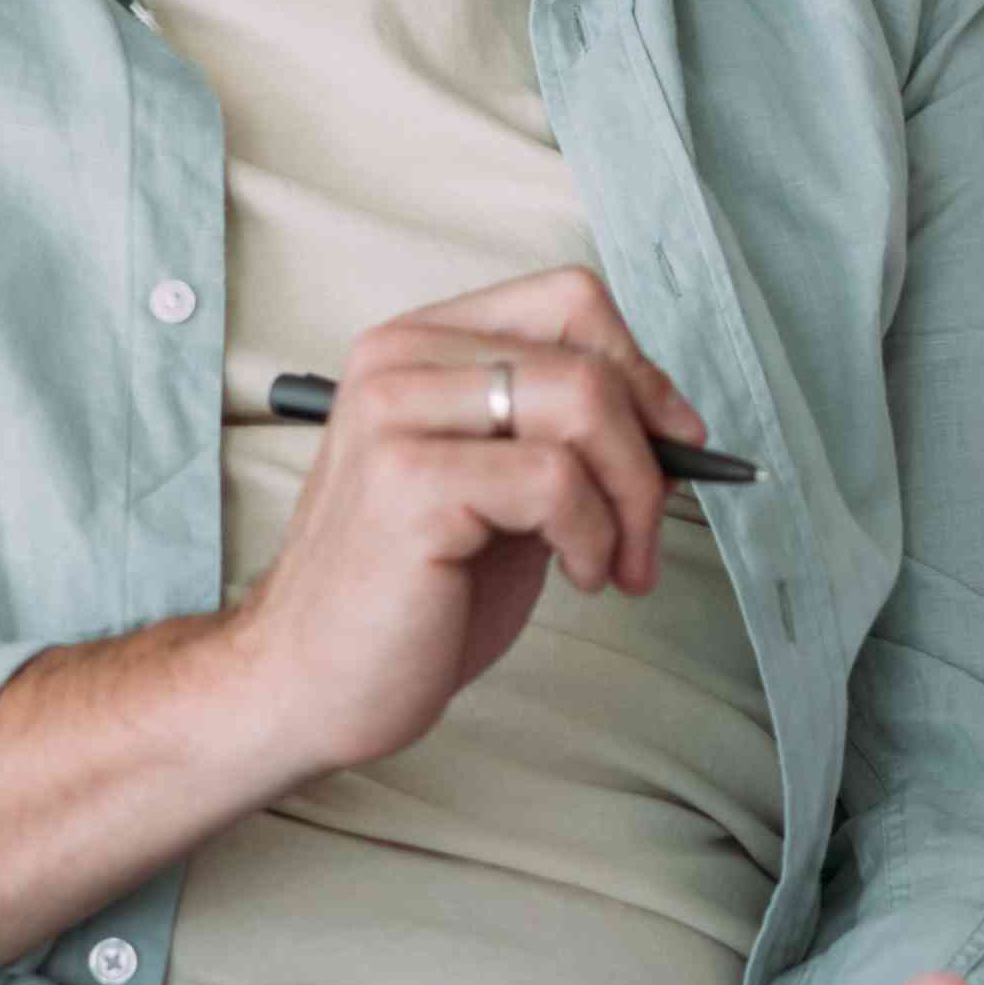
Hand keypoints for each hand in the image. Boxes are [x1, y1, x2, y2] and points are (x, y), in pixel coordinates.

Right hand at [213, 270, 714, 787]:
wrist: (309, 683)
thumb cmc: (412, 594)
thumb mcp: (501, 489)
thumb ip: (562, 436)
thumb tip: (673, 420)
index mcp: (417, 349)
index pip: (567, 301)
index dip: (640, 368)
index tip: (674, 440)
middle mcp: (398, 363)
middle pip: (586, 353)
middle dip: (648, 448)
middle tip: (647, 527)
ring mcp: (396, 417)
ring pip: (583, 403)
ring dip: (630, 498)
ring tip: (612, 563)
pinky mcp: (409, 484)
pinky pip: (556, 480)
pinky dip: (593, 536)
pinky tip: (576, 576)